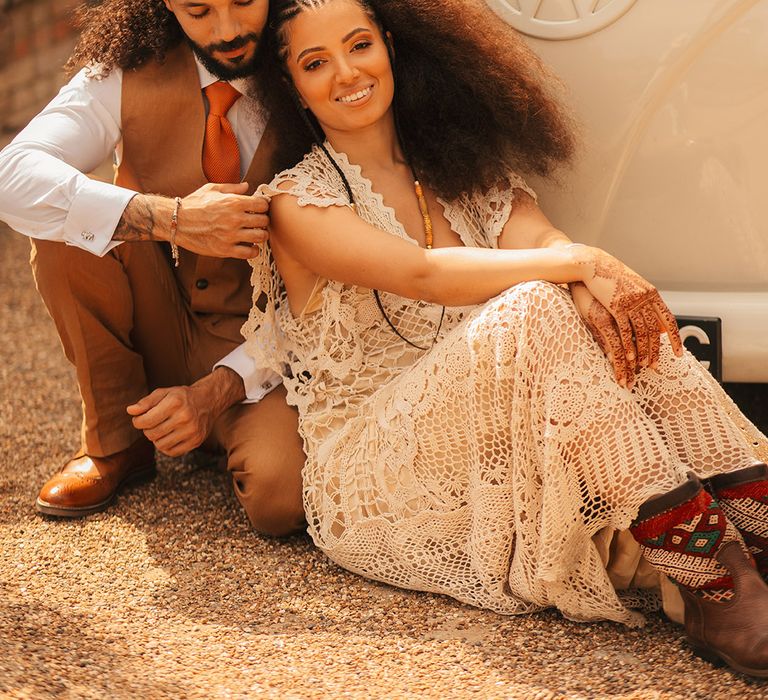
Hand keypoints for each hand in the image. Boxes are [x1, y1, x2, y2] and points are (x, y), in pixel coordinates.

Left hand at [127, 385, 216, 456]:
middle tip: (152, 423)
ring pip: (160, 445)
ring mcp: (192, 431)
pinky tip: (169, 436)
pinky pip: (172, 452)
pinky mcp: (196, 441)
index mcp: (175, 402)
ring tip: (162, 429)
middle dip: (147, 429)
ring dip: (156, 439)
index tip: (139, 419)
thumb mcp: (164, 393)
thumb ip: (146, 402)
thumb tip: (130, 411)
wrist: (208, 401)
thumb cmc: (182, 397)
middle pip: (151, 434)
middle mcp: (185, 417)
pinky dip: (166, 446)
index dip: (137, 422)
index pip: (145, 421)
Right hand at [176, 182, 269, 258]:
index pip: (262, 204)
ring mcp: (230, 235)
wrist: (176, 221)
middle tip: (257, 222)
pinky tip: (250, 247)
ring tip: (256, 234)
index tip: (259, 209)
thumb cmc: (193, 204)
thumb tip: (247, 186)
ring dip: (261, 235)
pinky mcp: (225, 250)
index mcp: (233, 202)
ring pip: (260, 237)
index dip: (263, 206)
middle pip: (264, 221)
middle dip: (263, 221)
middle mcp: (234, 219)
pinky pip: (249, 253)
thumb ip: (232, 187)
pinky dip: (253, 251)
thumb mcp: (211, 189)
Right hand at [573, 246, 682, 375]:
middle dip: (655, 350)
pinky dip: (628, 345)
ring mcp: (631, 301)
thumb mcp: (633, 287)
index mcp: (651, 294)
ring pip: (641, 332)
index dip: (674, 338)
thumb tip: (658, 323)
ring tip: (641, 365)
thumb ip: (645, 303)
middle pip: (655, 329)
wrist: (593, 264)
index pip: (668, 320)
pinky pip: (625, 329)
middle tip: (655, 366)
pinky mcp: (616, 305)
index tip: (678, 353)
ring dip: (642, 351)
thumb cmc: (610, 276)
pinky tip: (628, 357)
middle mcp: (645, 298)